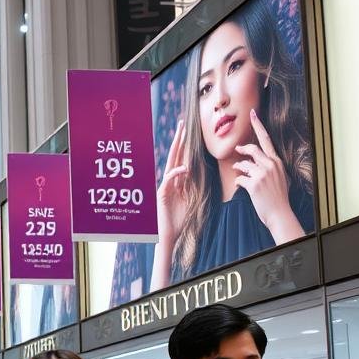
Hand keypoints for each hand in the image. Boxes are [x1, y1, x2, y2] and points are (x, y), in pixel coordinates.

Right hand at [157, 119, 189, 244]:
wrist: (169, 234)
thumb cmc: (179, 221)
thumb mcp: (190, 201)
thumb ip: (192, 187)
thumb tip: (196, 174)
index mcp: (177, 181)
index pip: (181, 159)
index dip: (184, 145)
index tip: (188, 131)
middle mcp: (169, 181)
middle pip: (175, 156)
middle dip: (179, 139)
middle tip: (182, 123)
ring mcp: (165, 186)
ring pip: (171, 163)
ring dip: (176, 149)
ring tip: (181, 135)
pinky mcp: (162, 194)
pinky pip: (169, 180)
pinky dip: (177, 173)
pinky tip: (185, 168)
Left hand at [234, 111, 298, 236]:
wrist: (280, 213)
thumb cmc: (277, 197)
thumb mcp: (278, 177)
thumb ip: (267, 167)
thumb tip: (250, 162)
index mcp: (277, 162)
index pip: (266, 139)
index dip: (258, 125)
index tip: (252, 114)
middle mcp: (271, 165)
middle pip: (251, 149)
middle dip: (242, 150)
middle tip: (237, 150)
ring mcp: (263, 174)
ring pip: (243, 165)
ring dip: (239, 170)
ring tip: (241, 176)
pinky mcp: (254, 184)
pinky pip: (239, 179)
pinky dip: (238, 183)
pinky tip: (242, 187)